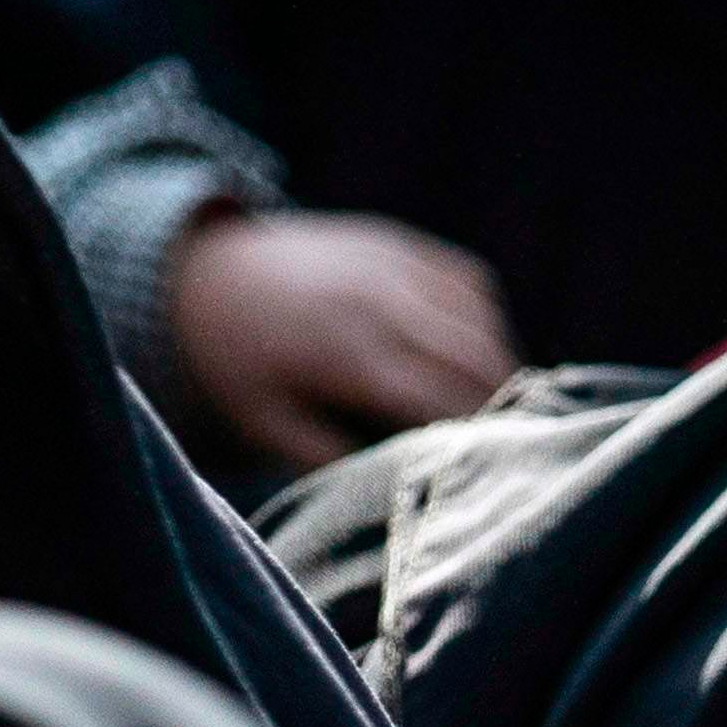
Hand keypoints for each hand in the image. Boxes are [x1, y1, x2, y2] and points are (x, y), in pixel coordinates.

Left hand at [162, 209, 514, 475]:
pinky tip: (479, 353)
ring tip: (507, 405)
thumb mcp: (267, 424)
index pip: (441, 398)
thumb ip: (330, 458)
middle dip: (505, 403)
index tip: (497, 465)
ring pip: (481, 318)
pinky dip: (486, 321)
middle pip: (475, 357)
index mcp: (349, 355)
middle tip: (520, 443)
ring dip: (503, 362)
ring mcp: (393, 265)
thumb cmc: (239, 368)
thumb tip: (396, 483)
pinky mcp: (398, 244)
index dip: (477, 432)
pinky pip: (468, 282)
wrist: (206, 277)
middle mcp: (380, 303)